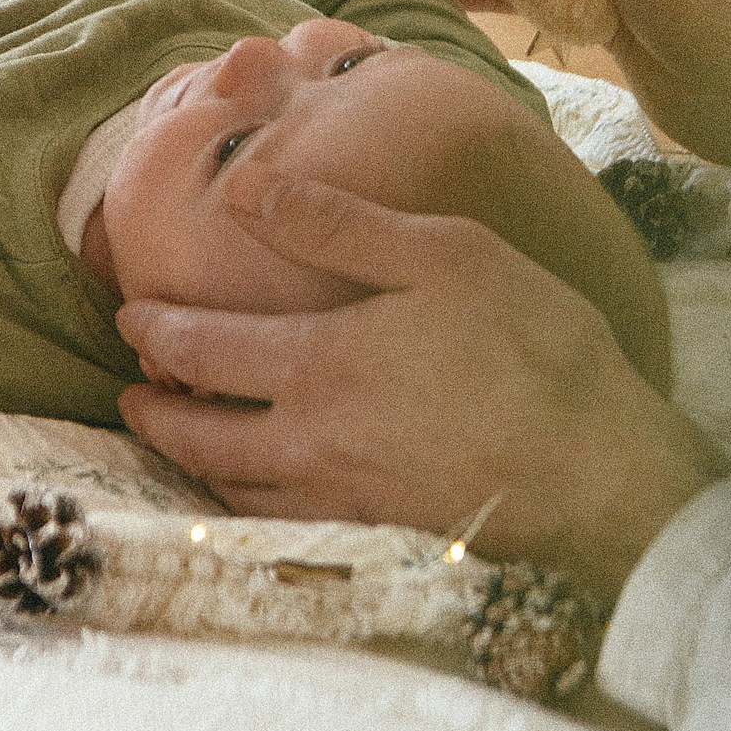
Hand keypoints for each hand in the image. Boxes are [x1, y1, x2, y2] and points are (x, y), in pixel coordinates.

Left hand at [118, 164, 726, 605]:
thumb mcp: (442, 253)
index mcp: (318, 365)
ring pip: (230, 489)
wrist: (602, 475)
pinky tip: (251, 496)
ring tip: (173, 439)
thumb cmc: (533, 347)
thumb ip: (338, 224)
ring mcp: (341, 503)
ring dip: (187, 462)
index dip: (156, 333)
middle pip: (199, 434)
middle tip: (129, 393)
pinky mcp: (376, 540)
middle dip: (154, 410)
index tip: (128, 318)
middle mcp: (311, 444)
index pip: (202, 350)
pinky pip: (277, 529)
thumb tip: (247, 189)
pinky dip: (240, 508)